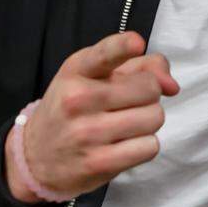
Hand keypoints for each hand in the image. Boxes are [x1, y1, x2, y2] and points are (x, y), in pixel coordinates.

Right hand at [4, 32, 179, 203]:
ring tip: (125, 124)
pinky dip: (144, 146)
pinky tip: (123, 145)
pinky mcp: (97, 163)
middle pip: (150, 88)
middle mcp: (77, 99)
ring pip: (154, 118)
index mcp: (76, 70)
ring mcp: (86, 133)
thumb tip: (172, 86)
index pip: (104, 54)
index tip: (136, 43)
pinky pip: (150, 147)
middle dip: (148, 95)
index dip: (123, 46)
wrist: (35, 156)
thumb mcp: (95, 76)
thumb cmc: (76, 108)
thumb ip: (141, 66)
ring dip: (148, 121)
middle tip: (127, 104)